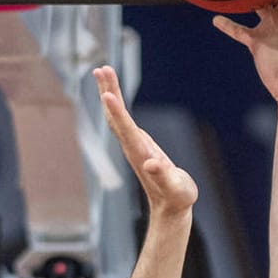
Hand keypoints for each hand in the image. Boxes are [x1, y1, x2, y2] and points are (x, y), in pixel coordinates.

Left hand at [95, 65, 197, 218]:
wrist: (170, 207)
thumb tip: (151, 164)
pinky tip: (112, 94)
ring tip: (103, 71)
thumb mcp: (176, 188)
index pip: (125, 130)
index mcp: (140, 154)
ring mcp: (132, 145)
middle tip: (101, 69)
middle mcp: (132, 147)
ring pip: (116, 116)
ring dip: (109, 92)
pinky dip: (115, 103)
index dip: (116, 112)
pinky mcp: (137, 143)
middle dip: (108, 92)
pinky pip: (122, 119)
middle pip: (115, 117)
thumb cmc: (177, 197)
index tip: (106, 94)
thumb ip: (164, 177)